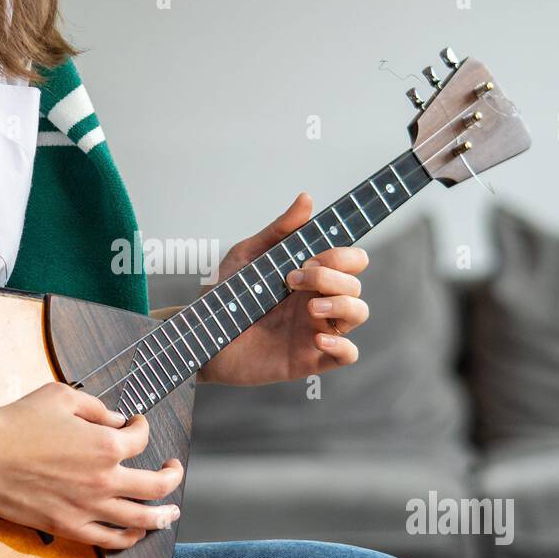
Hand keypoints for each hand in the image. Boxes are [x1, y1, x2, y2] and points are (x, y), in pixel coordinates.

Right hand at [0, 381, 183, 547]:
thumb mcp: (62, 396)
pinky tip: (137, 532)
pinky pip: (110, 539)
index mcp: (106, 445)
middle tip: (173, 469)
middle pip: (157, 485)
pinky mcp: (69, 526)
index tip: (135, 424)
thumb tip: (116, 419)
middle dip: (171, 475)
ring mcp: (88, 507)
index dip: (143, 427)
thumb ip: (96, 407)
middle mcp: (104, 479)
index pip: (141, 439)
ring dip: (162, 515)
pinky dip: (129, 537)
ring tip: (170, 512)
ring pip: (141, 518)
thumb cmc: (17, 422)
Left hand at [198, 192, 369, 385]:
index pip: (350, 260)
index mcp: (309, 276)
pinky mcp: (309, 358)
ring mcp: (315, 329)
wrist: (200, 336)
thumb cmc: (223, 296)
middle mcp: (317, 300)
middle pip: (355, 283)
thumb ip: (279, 231)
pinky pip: (348, 354)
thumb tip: (307, 199)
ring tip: (311, 308)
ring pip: (359, 313)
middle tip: (293, 279)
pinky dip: (342, 346)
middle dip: (331, 276)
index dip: (341, 255)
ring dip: (343, 305)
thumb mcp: (247, 256)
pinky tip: (317, 338)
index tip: (310, 256)